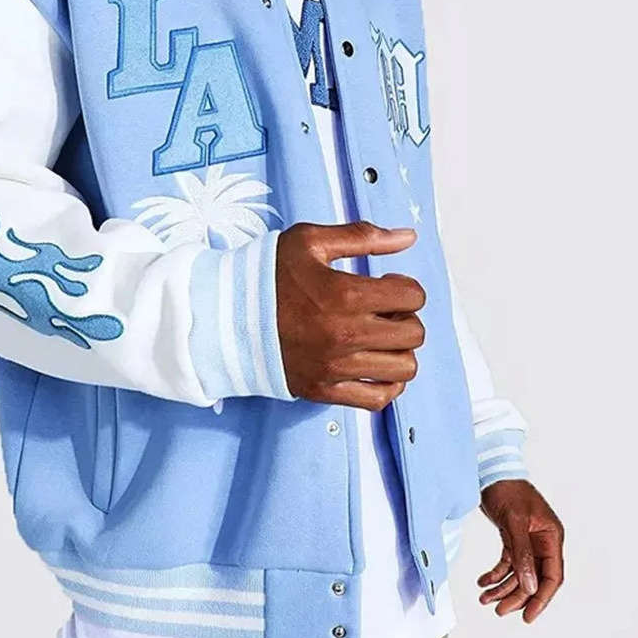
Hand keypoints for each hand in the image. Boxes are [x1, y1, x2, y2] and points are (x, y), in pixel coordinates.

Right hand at [276, 221, 424, 410]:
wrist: (224, 315)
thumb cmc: (267, 275)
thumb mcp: (310, 241)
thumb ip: (362, 236)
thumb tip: (408, 237)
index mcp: (345, 295)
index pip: (412, 296)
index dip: (406, 286)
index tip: (388, 283)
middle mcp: (345, 335)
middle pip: (413, 334)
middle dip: (405, 316)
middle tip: (384, 309)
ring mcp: (335, 367)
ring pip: (403, 369)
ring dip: (398, 350)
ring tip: (379, 336)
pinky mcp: (324, 389)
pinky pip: (378, 400)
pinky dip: (386, 384)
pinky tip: (374, 364)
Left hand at [478, 479, 564, 622]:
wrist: (491, 470)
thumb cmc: (507, 488)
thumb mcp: (514, 521)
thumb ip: (522, 554)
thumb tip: (528, 587)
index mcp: (551, 537)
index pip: (552, 576)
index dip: (541, 598)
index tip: (528, 616)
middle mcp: (542, 542)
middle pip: (534, 578)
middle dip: (517, 596)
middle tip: (499, 610)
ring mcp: (527, 541)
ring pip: (519, 573)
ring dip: (503, 587)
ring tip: (485, 598)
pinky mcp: (512, 538)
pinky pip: (507, 563)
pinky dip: (496, 574)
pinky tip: (483, 582)